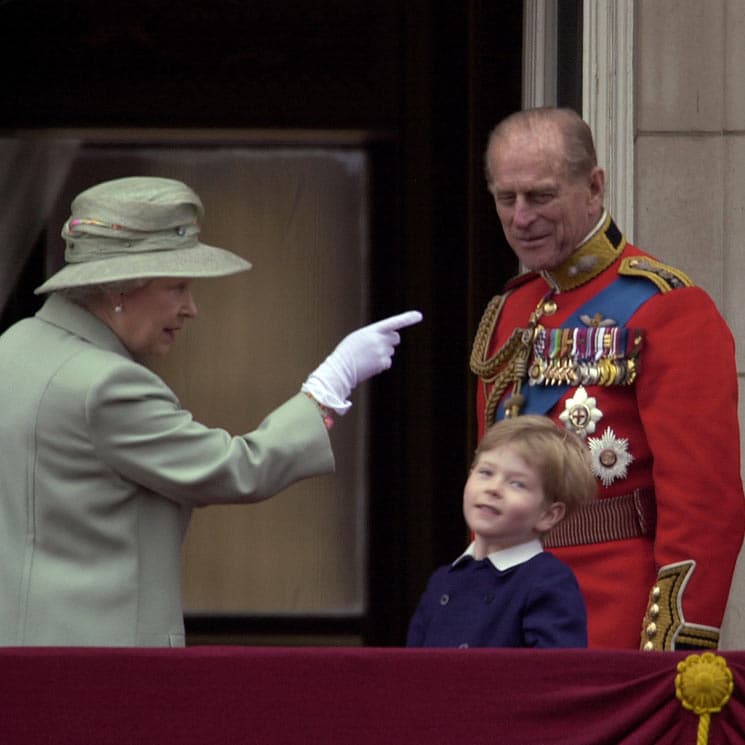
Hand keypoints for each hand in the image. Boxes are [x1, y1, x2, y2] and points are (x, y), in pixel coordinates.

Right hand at [301, 310, 422, 413]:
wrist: (341, 368)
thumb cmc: (348, 352)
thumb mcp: (359, 337)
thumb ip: (374, 335)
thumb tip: (392, 339)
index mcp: (372, 330)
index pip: (393, 322)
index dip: (407, 318)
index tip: (419, 315)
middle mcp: (379, 340)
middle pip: (395, 338)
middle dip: (391, 342)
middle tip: (378, 346)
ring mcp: (382, 352)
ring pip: (390, 352)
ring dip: (382, 354)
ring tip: (367, 358)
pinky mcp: (383, 364)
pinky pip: (387, 363)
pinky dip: (380, 365)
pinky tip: (369, 365)